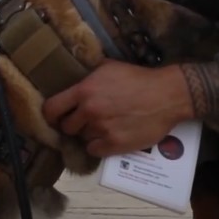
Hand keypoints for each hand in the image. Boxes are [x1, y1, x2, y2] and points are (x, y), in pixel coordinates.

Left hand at [42, 59, 194, 156]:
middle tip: (82, 121)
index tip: (55, 117)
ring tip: (101, 127)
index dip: (50, 115)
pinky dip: (98, 146)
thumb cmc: (138, 78)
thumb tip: (72, 72)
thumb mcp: (107, 67)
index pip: (51, 109)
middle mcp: (89, 111)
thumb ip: (87, 74)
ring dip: (88, 134)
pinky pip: (94, 150)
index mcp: (83, 91)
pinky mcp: (116, 144)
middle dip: (72, 124)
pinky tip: (106, 138)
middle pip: (66, 126)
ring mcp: (102, 129)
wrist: (167, 95)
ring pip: (82, 138)